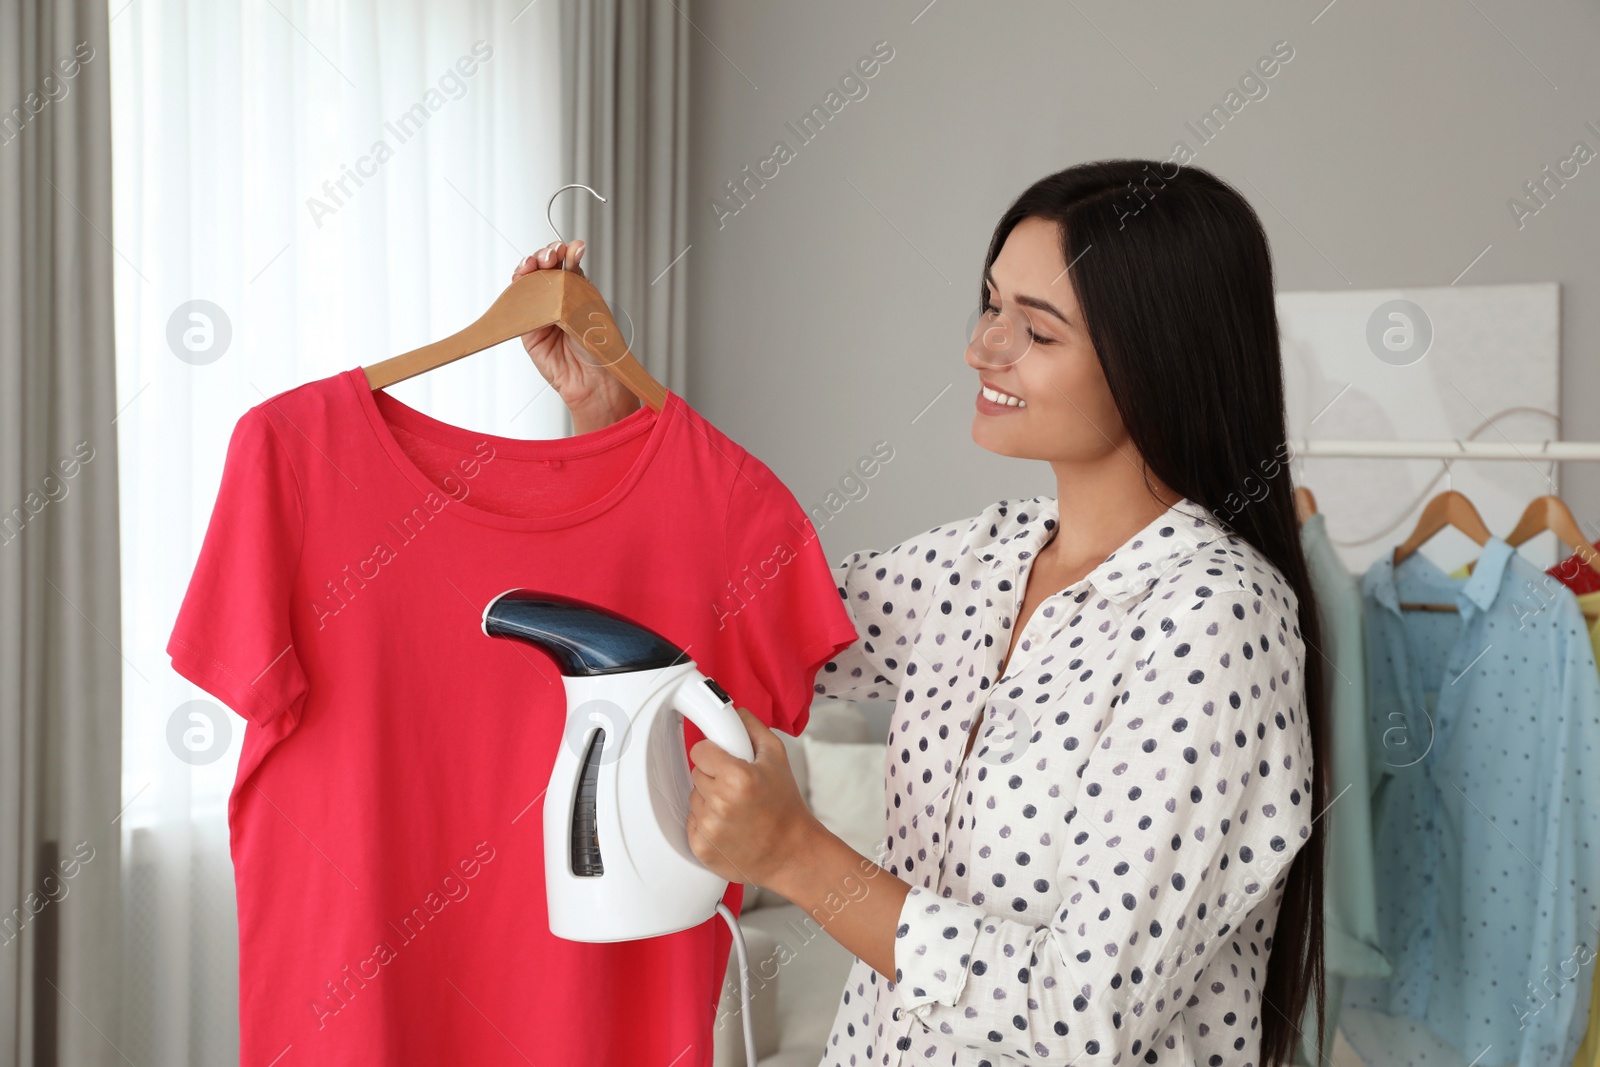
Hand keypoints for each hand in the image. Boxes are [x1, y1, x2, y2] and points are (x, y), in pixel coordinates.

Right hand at [512, 240, 641, 433]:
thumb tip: (575, 247)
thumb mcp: (590, 304)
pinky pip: (518, 305)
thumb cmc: (599, 345)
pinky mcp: (527, 328)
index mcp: (576, 290)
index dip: (561, 252)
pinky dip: (517, 288)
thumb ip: (577, 275)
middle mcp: (556, 299)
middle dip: (543, 256)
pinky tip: (523, 279)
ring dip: (527, 267)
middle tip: (550, 256)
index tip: (567, 248)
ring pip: (527, 282)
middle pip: (542, 269)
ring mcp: (540, 312)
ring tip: (533, 263)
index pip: (563, 263)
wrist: (594, 379)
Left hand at [686, 705, 823, 893]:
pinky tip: (729, 826)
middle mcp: (720, 803)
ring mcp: (709, 828)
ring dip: (709, 801)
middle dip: (714, 778)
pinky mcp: (702, 848)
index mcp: (737, 777)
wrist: (793, 852)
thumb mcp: (778, 759)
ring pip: (693, 799)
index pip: (699, 751)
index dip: (713, 754)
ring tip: (736, 809)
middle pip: (696, 775)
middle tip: (737, 788)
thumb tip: (736, 713)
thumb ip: (753, 730)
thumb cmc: (787, 808)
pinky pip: (692, 824)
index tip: (723, 761)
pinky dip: (706, 825)